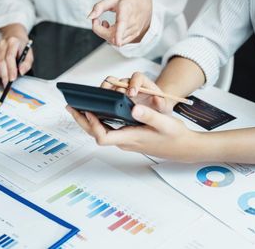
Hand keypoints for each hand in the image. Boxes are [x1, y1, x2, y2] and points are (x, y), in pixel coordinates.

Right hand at [0, 23, 33, 86]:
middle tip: (7, 83)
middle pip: (1, 61)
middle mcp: (3, 44)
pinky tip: (0, 74)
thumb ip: (27, 63)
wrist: (14, 35)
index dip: (11, 69)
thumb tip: (21, 71)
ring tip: (5, 79)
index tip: (13, 78)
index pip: (10, 57)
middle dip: (4, 74)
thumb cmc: (22, 45)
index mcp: (13, 42)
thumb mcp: (29, 53)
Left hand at [66, 104, 202, 161]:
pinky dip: (99, 120)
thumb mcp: (165, 123)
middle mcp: (125, 141)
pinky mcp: (128, 136)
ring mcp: (126, 140)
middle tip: (70, 107)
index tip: (89, 111)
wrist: (184, 147)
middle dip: (82, 121)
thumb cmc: (175, 136)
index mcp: (131, 138)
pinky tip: (97, 111)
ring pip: (100, 132)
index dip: (93, 125)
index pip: (103, 136)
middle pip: (96, 134)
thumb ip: (149, 116)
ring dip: (88, 121)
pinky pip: (108, 129)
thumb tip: (134, 108)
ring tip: (78, 107)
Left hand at [89, 0, 151, 46]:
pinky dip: (112, 37)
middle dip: (100, 30)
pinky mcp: (135, 36)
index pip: (123, 24)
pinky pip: (120, 42)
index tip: (117, 42)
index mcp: (127, 10)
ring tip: (106, 22)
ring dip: (106, 34)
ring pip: (115, 41)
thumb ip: (99, 7)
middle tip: (97, 19)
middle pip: (113, 36)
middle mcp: (132, 22)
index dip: (119, 34)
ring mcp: (135, 30)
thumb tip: (90, 17)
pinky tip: (112, 28)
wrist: (144, 0)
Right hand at [101, 72, 174, 113]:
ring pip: (111, 83)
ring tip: (106, 98)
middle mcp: (131, 83)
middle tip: (118, 97)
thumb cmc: (159, 107)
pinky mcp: (115, 95)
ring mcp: (122, 88)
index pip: (137, 77)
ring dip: (107, 89)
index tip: (132, 93)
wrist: (154, 111)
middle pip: (121, 79)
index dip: (134, 84)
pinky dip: (103, 95)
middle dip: (119, 88)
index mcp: (143, 83)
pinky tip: (102, 103)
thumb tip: (157, 99)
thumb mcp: (164, 106)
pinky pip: (106, 91)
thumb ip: (161, 102)